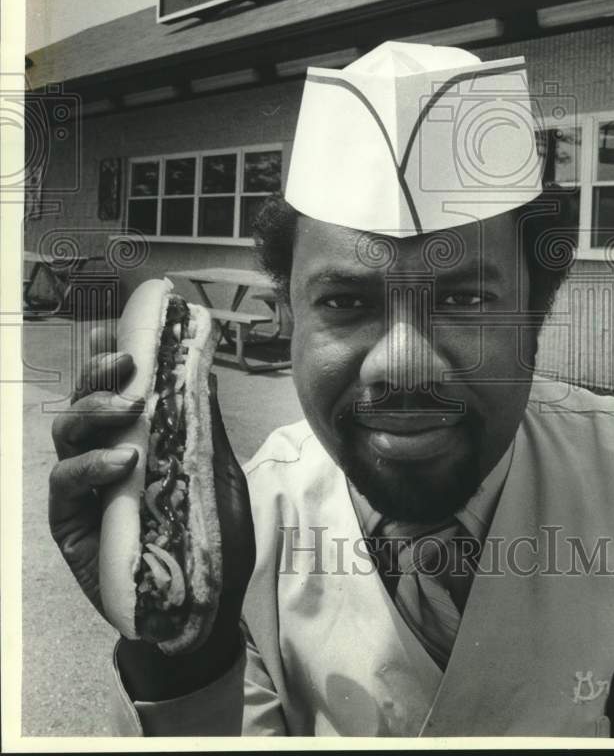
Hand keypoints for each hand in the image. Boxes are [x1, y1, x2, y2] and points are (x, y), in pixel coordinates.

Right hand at [49, 323, 255, 699]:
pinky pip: (64, 484)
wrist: (205, 609)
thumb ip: (203, 428)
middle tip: (126, 366)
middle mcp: (104, 457)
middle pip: (84, 402)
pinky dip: (90, 466)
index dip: (110, 360)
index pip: (115, 391)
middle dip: (99, 376)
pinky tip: (121, 463)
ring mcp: (84, 490)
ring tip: (130, 409)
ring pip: (67, 435)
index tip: (125, 336)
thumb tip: (203, 371)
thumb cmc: (212, 541)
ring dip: (93, 412)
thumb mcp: (217, 475)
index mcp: (137, 439)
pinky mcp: (71, 523)